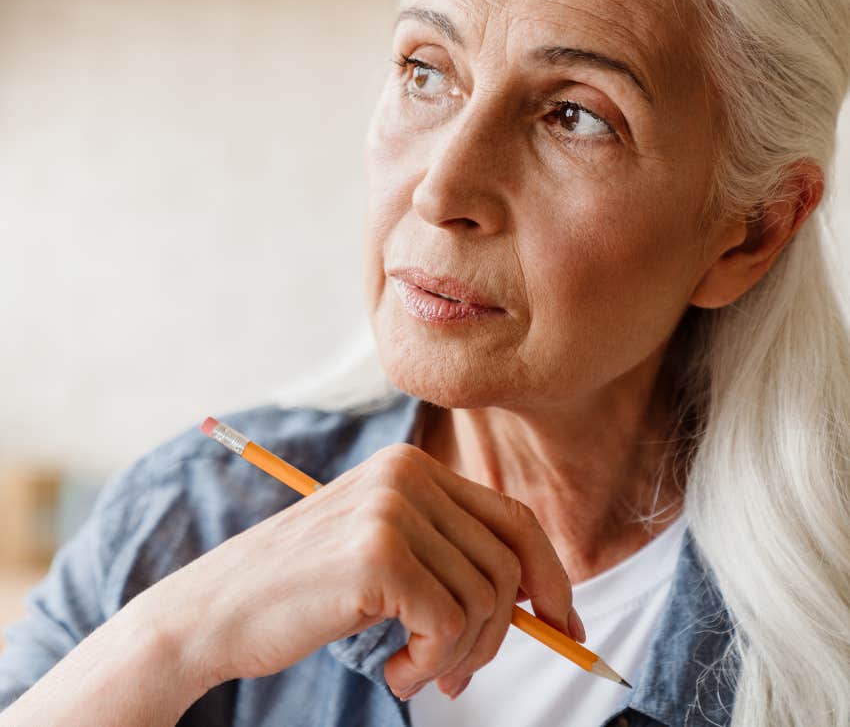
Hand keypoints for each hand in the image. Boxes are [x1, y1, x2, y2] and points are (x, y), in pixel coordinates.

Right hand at [132, 443, 578, 699]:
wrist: (217, 610)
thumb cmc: (305, 592)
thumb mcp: (387, 554)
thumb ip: (452, 557)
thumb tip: (543, 602)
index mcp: (412, 466)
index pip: (512, 518)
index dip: (550, 575)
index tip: (564, 623)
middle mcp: (406, 474)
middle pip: (508, 561)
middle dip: (504, 631)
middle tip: (462, 675)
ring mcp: (391, 509)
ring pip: (485, 599)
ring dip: (462, 657)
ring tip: (417, 672)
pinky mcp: (378, 554)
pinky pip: (450, 624)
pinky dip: (433, 665)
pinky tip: (396, 672)